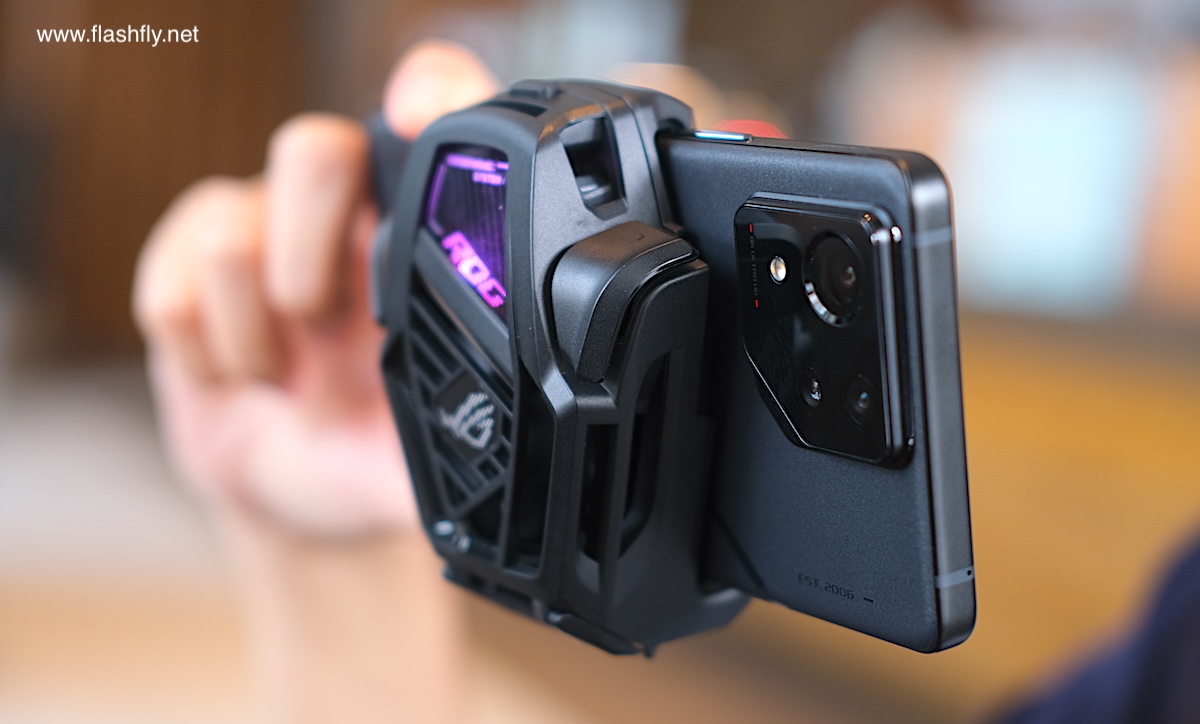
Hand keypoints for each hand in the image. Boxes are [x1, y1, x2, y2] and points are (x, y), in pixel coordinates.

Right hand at [133, 40, 498, 535]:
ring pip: (232, 231)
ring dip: (258, 333)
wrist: (296, 494)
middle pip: (314, 149)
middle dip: (314, 252)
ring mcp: (260, 232)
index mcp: (422, 233)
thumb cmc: (378, 447)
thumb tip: (529, 491)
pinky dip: (211, 357)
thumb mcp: (435, 456)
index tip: (418, 121)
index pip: (433, 109)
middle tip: (332, 328)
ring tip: (289, 378)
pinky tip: (243, 381)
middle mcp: (342, 214)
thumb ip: (473, 453)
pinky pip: (176, 290)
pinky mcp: (186, 264)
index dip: (429, 93)